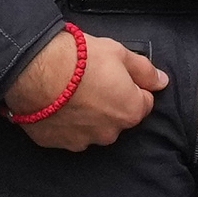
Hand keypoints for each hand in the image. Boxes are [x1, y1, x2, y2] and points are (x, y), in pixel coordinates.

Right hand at [2, 26, 166, 150]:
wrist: (35, 70)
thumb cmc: (80, 59)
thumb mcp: (119, 53)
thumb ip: (144, 71)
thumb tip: (161, 81)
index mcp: (130, 111)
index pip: (143, 102)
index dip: (130, 87)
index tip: (115, 76)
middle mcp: (109, 133)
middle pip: (116, 118)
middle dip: (108, 103)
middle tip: (90, 81)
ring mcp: (81, 141)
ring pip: (90, 128)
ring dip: (85, 115)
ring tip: (68, 92)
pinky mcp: (55, 143)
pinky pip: (65, 133)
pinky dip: (63, 122)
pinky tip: (54, 103)